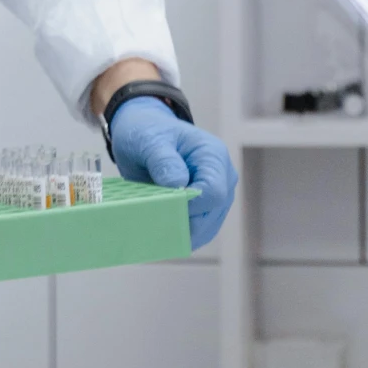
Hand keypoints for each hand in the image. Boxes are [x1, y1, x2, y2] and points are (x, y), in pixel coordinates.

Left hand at [108, 99, 236, 250]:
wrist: (144, 133)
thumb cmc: (148, 132)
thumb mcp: (148, 139)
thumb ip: (164, 160)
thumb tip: (178, 184)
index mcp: (213, 156)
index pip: (213, 192)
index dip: (189, 205)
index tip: (162, 204)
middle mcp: (223, 178)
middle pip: (212, 214)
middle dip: (183, 222)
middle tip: (152, 223)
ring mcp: (218, 196)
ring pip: (207, 228)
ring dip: (180, 232)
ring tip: (153, 229)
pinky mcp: (206, 209)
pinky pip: (199, 231)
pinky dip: (180, 235)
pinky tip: (160, 233)